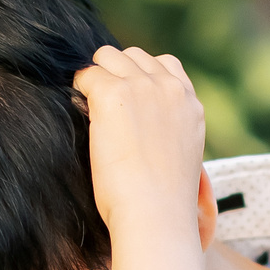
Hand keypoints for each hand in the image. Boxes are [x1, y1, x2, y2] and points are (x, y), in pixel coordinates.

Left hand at [74, 45, 205, 236]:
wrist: (155, 214)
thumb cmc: (163, 201)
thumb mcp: (181, 155)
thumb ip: (169, 128)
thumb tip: (141, 124)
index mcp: (190, 104)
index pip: (166, 65)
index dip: (141, 77)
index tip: (128, 99)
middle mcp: (169, 88)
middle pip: (134, 55)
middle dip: (116, 73)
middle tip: (103, 105)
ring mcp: (141, 87)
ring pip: (108, 56)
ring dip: (96, 77)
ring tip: (89, 107)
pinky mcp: (112, 95)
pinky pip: (86, 74)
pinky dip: (79, 89)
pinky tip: (80, 113)